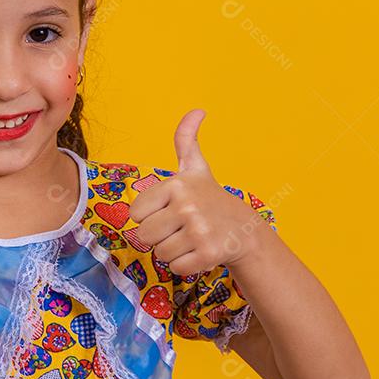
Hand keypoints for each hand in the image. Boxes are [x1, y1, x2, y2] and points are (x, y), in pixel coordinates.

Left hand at [129, 109, 264, 273]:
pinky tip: (199, 252)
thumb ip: (186, 139)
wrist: (244, 229)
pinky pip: (175, 268)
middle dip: (159, 237)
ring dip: (172, 251)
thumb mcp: (195, 167)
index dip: (149, 217)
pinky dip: (184, 265)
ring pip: (159, 253)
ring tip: (190, 238)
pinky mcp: (207, 254)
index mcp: (176, 184)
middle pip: (144, 236)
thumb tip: (198, 110)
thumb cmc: (210, 198)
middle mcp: (186, 205)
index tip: (169, 211)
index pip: (135, 215)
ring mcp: (198, 230)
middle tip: (180, 228)